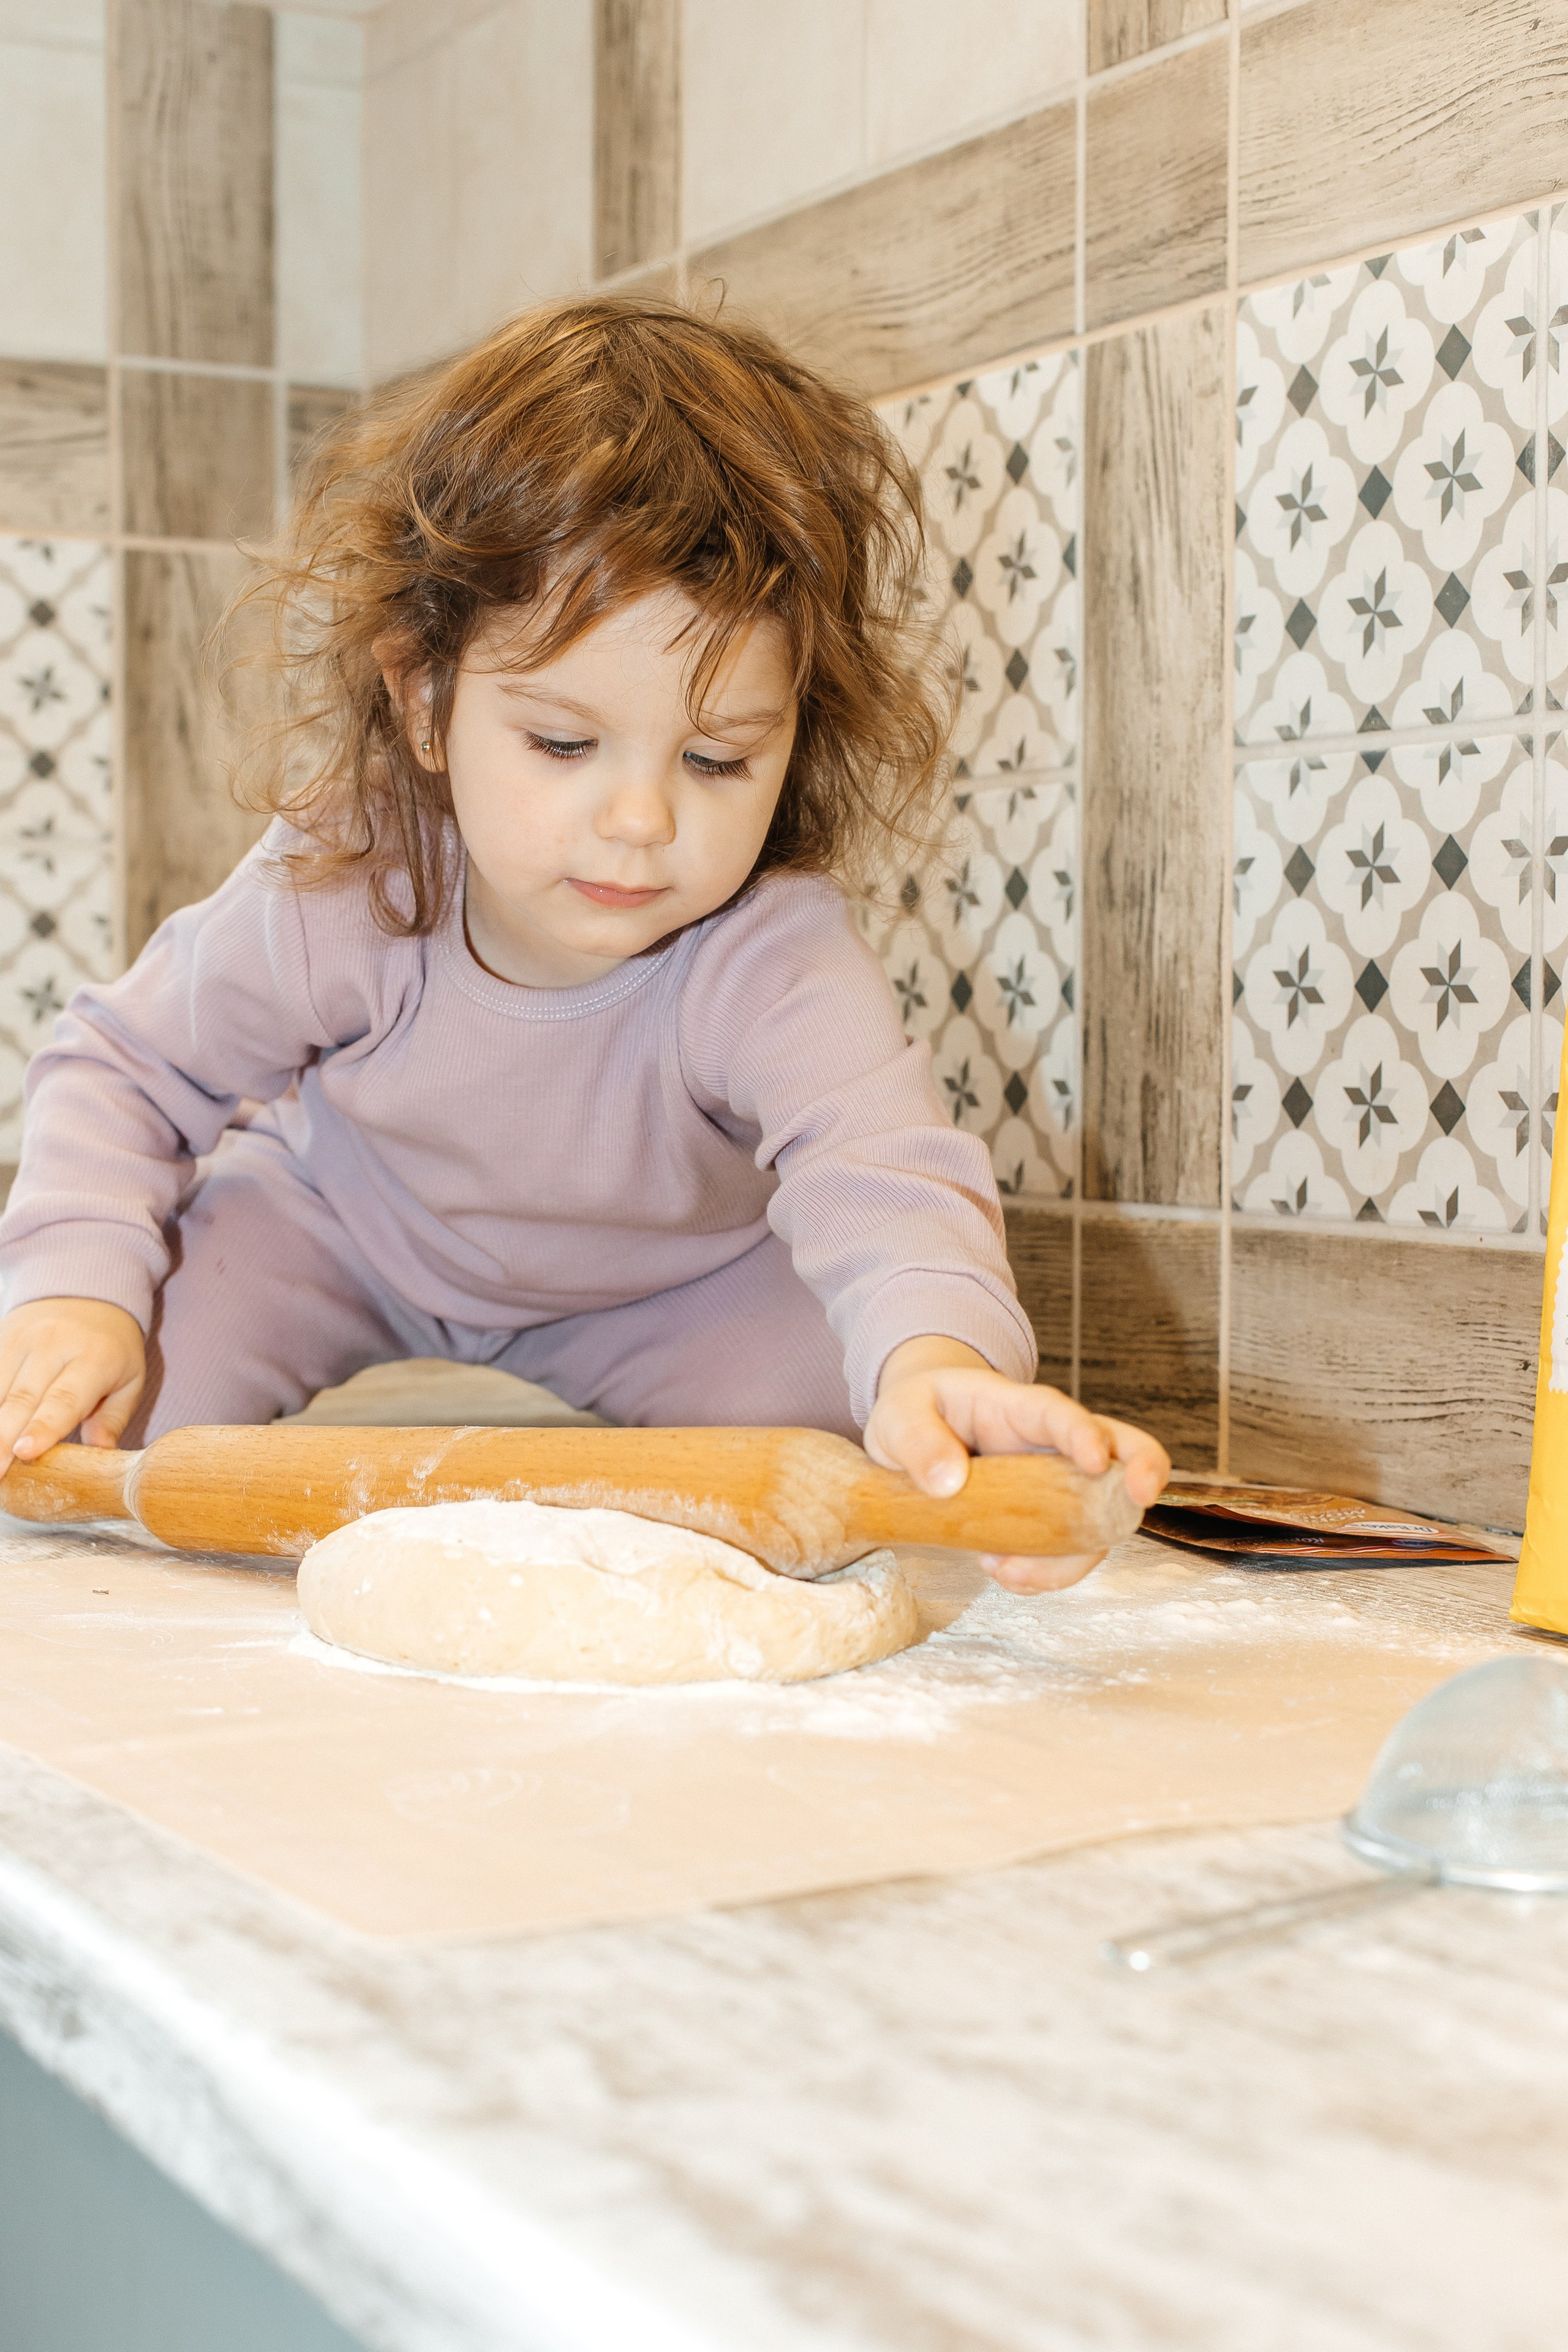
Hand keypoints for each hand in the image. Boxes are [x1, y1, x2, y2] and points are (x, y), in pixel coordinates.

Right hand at [0, 1298, 146, 1471]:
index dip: (44, 1427)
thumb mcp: (130, 1379)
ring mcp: (20, 1340)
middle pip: (22, 1398)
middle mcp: (53, 1346)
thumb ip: (113, 1419)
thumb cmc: (112, 1347)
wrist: (85, 1293)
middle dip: (3, 1439)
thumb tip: (100, 1456)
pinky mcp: (0, 1340)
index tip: (25, 1453)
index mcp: (94, 1357)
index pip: (65, 1398)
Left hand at [864, 1336, 1169, 1594]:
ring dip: (1072, 1554)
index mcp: (1016, 1406)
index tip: (1095, 1458)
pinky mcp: (1049, 1519)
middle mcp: (1051, 1442)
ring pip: (1100, 1515)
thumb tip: (949, 1482)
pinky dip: (1048, 1573)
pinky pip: (1070, 1550)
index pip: (1060, 1412)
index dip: (1084, 1432)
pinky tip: (1004, 1571)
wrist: (917, 1432)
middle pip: (1121, 1446)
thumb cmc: (916, 1411)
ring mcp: (1058, 1482)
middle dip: (1144, 1469)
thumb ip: (917, 1439)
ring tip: (1007, 1569)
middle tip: (1140, 1500)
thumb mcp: (898, 1414)